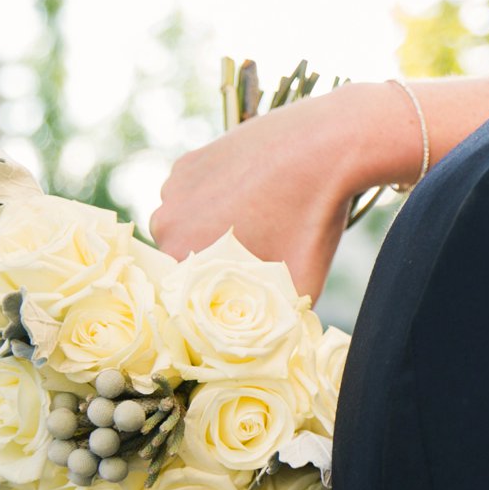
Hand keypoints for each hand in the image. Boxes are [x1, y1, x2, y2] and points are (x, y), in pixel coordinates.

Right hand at [148, 84, 369, 299]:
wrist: (323, 146)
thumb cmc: (312, 220)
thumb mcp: (301, 287)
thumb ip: (276, 319)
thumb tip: (274, 343)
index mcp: (181, 258)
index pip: (186, 294)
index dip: (216, 295)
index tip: (245, 288)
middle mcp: (165, 222)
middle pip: (185, 259)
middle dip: (216, 263)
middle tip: (260, 253)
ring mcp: (174, 187)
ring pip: (190, 224)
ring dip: (216, 228)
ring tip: (263, 220)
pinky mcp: (189, 161)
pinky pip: (197, 193)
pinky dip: (220, 196)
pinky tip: (258, 192)